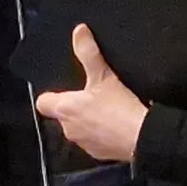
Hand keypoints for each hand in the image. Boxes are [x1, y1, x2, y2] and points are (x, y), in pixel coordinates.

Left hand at [33, 25, 147, 163]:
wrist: (143, 137)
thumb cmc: (119, 107)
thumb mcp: (104, 75)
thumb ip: (88, 53)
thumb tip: (79, 31)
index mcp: (65, 109)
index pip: (43, 103)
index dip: (50, 95)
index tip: (62, 89)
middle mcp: (69, 129)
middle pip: (63, 115)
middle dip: (74, 106)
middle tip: (91, 94)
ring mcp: (84, 144)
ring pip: (79, 128)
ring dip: (88, 120)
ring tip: (107, 107)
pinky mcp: (99, 154)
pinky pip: (95, 140)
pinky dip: (102, 133)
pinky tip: (117, 123)